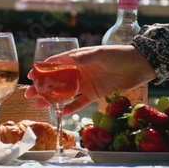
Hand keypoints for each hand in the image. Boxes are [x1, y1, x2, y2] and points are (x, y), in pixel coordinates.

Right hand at [25, 45, 156, 114]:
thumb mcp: (101, 54)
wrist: (139, 65)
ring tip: (38, 104)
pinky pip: (80, 103)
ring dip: (51, 98)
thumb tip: (69, 59)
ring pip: (64, 92)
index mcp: (78, 58)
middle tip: (29, 93)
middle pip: (56, 79)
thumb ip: (85, 57)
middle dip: (42, 86)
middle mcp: (79, 71)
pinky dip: (70, 108)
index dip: (42, 69)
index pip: (56, 63)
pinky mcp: (94, 94)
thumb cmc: (119, 54)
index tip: (30, 75)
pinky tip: (59, 113)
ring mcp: (85, 83)